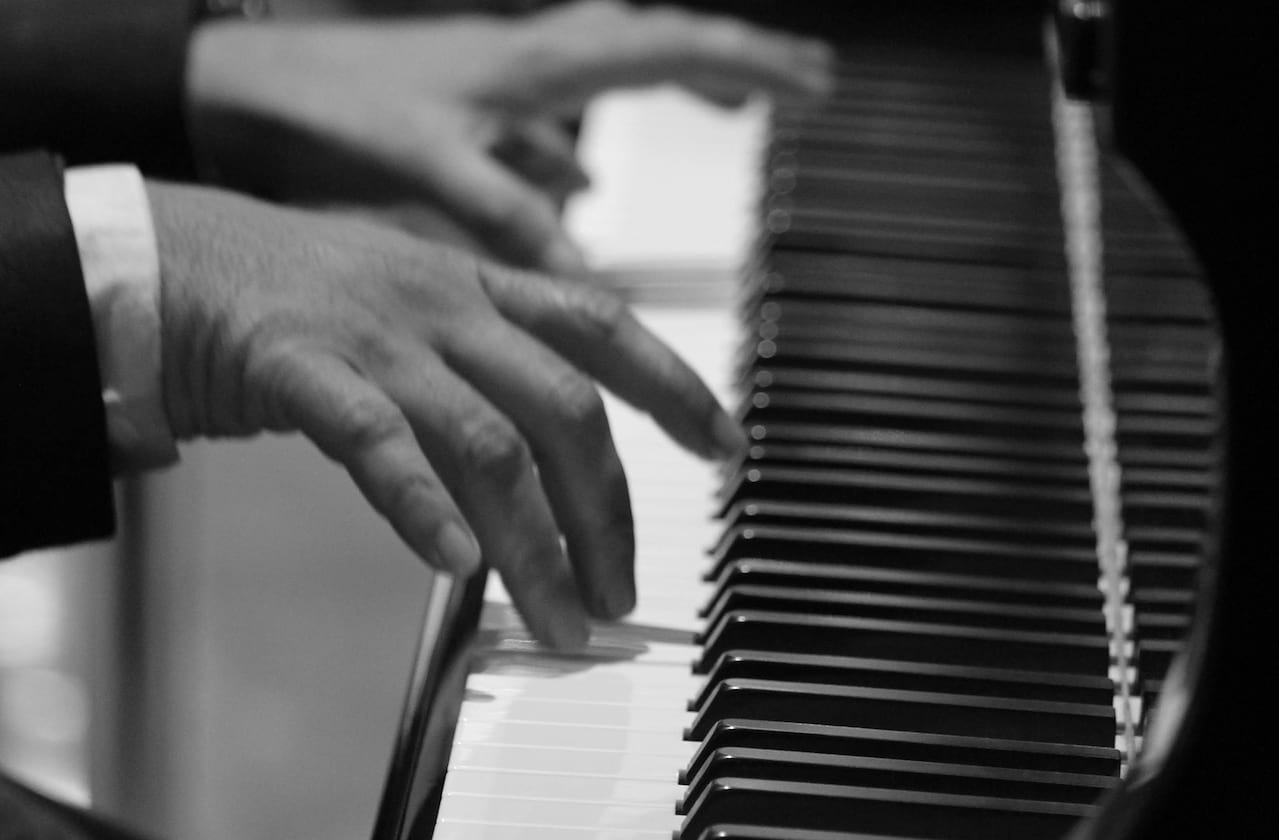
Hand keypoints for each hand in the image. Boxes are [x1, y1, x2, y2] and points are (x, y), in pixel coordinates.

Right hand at [148, 180, 742, 648]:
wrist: (168, 256)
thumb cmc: (297, 297)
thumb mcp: (411, 307)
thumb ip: (481, 360)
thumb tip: (545, 451)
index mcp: (478, 285)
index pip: (603, 328)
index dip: (675, 387)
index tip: (725, 449)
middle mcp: (444, 303)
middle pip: (564, 407)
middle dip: (608, 510)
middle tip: (620, 593)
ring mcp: (376, 334)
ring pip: (487, 442)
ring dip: (535, 543)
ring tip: (559, 617)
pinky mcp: (299, 367)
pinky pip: (375, 441)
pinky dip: (421, 507)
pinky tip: (455, 565)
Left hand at [185, 0, 831, 272]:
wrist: (244, 81)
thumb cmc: (325, 111)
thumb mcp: (427, 169)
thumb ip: (511, 217)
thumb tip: (587, 276)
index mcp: (535, 67)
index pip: (668, 50)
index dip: (750, 68)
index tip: (817, 83)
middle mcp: (533, 60)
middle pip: (662, 42)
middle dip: (738, 60)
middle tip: (809, 80)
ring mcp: (509, 76)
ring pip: (616, 67)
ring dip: (676, 83)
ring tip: (731, 108)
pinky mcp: (478, 103)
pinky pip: (560, 110)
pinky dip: (592, 138)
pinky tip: (586, 174)